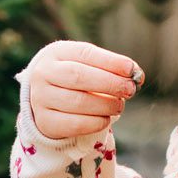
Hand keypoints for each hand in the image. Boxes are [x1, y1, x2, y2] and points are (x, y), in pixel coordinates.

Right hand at [26, 39, 143, 141]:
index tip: (131, 69)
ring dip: (106, 105)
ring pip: (78, 101)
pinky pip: (75, 124)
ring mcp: (40, 98)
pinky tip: (106, 119)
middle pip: (79, 76)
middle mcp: (43, 73)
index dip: (110, 61)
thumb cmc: (74, 78)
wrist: (45, 100)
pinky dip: (96, 122)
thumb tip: (137, 75)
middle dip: (110, 83)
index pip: (85, 53)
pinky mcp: (44, 121)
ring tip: (119, 105)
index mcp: (56, 53)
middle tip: (130, 90)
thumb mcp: (88, 66)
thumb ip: (110, 68)